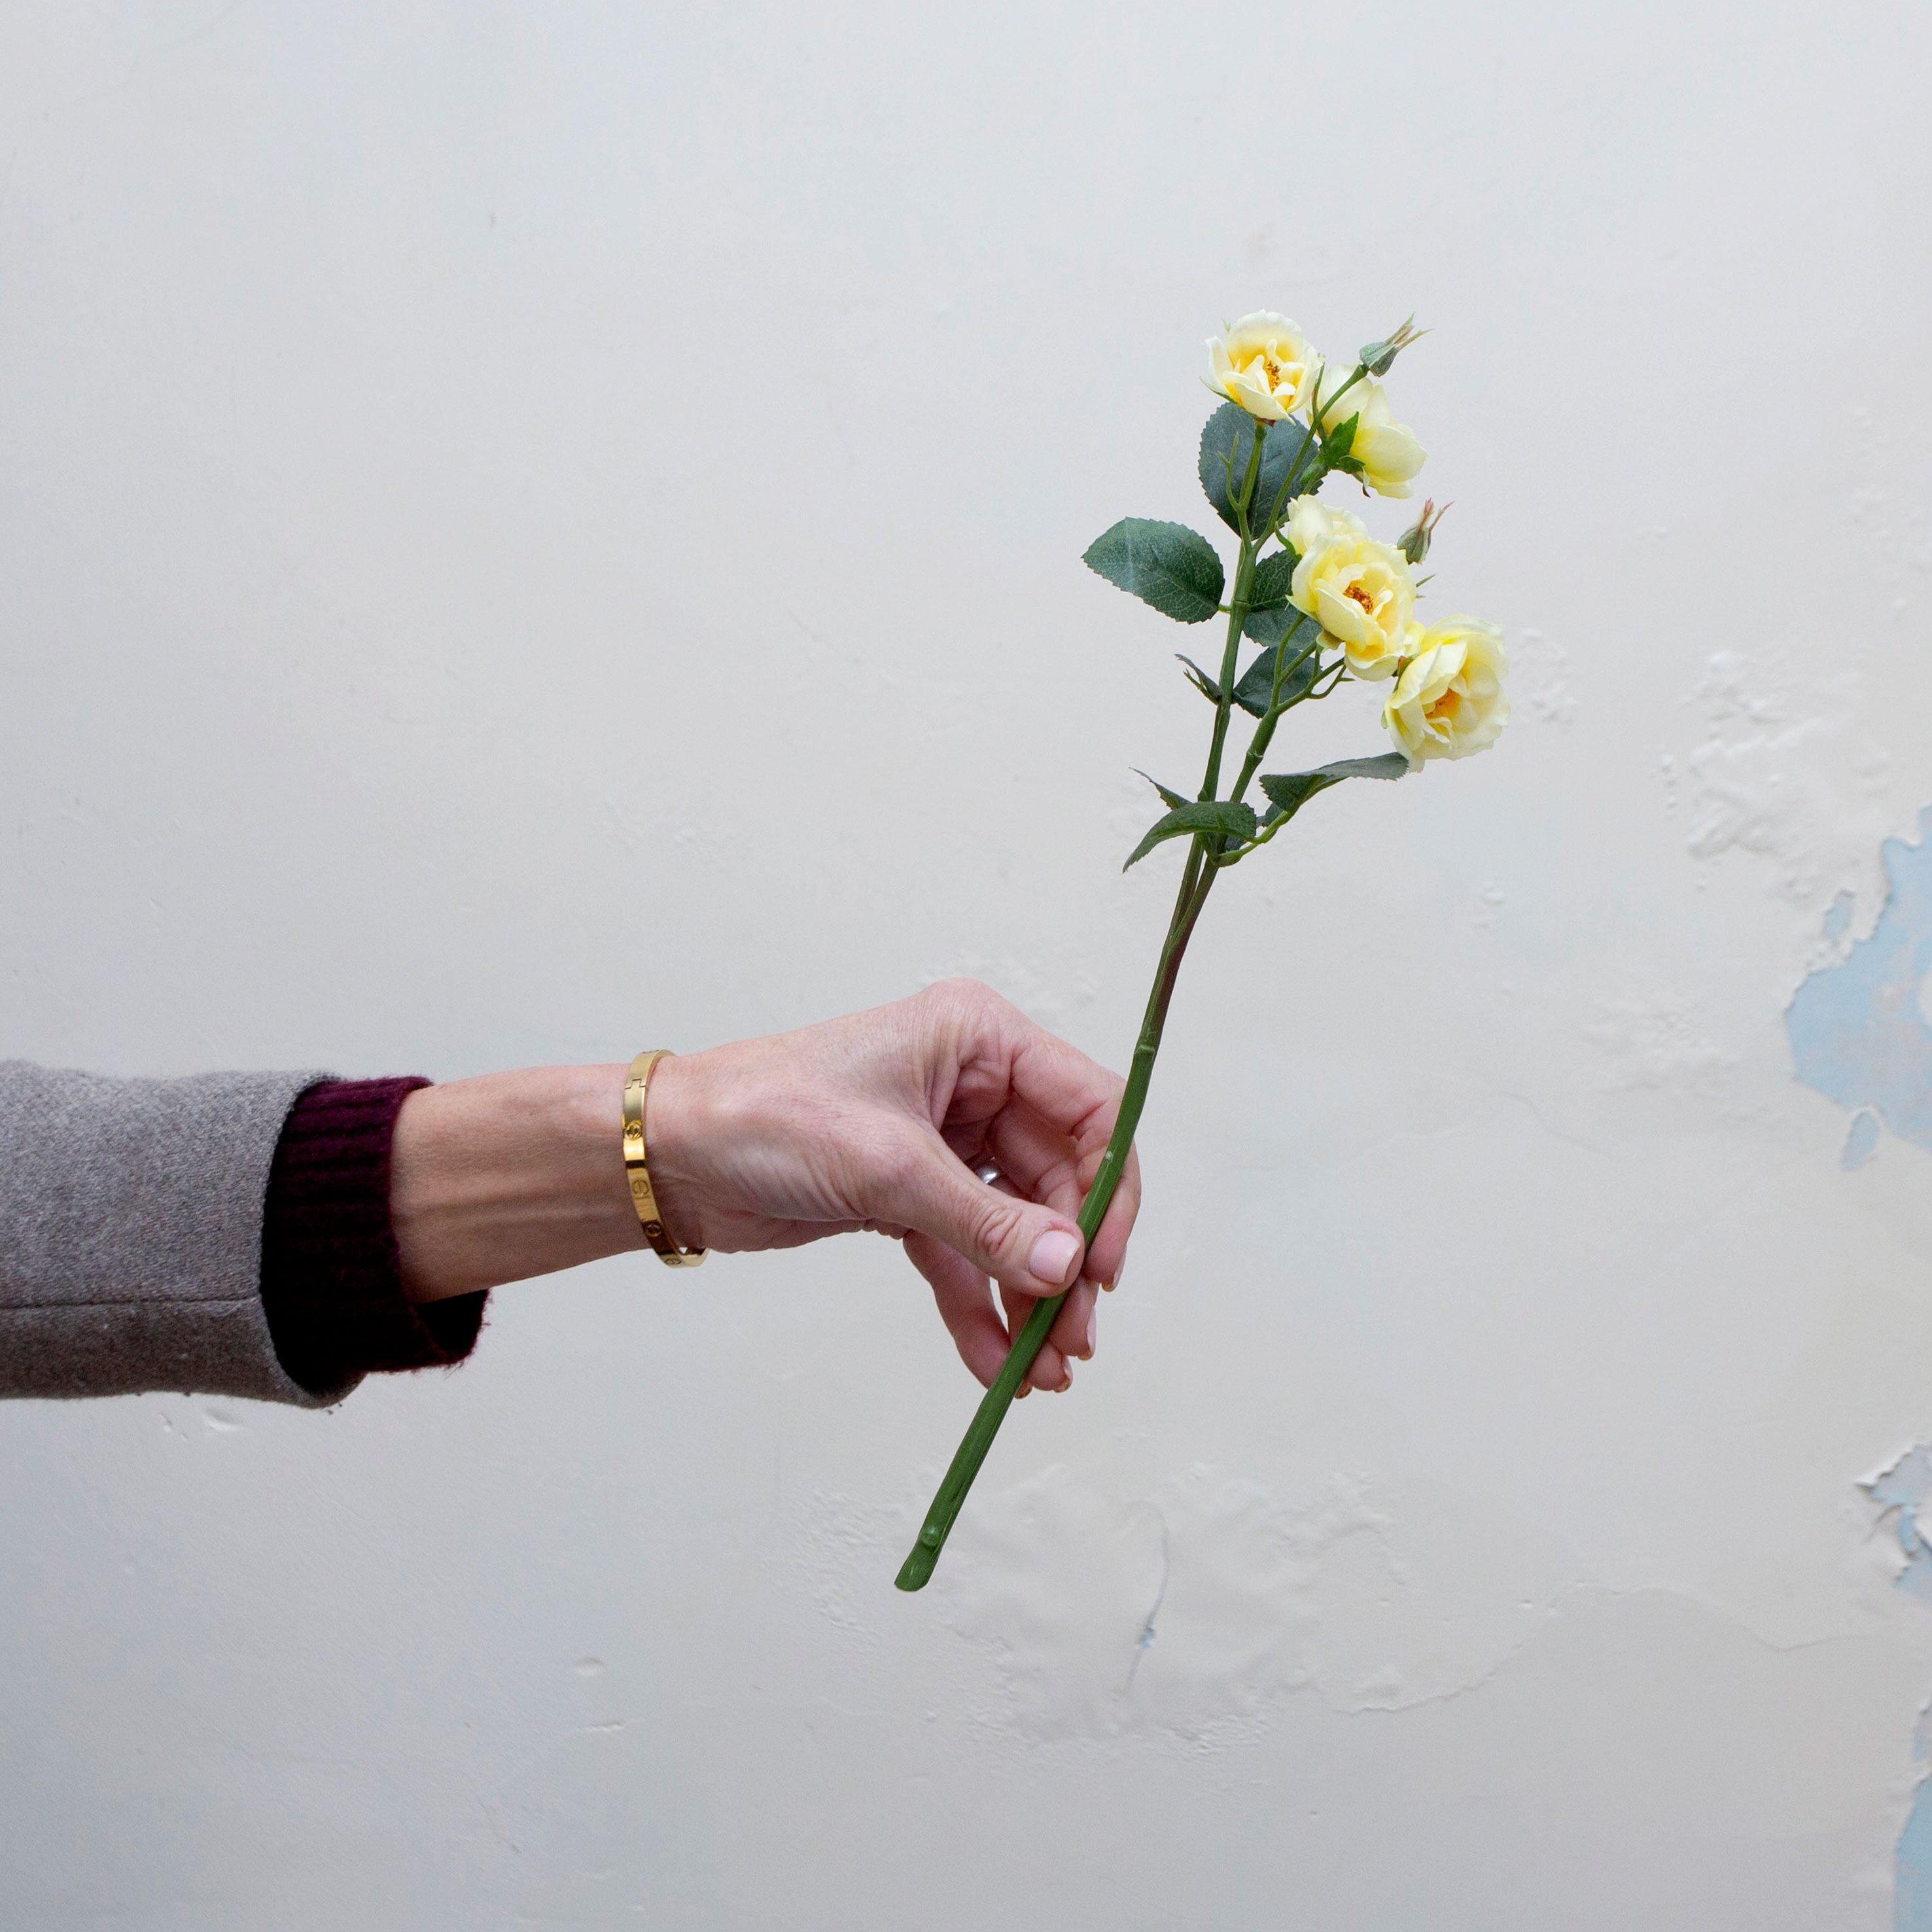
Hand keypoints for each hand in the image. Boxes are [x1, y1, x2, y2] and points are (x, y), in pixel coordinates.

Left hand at [646, 980, 1139, 1393]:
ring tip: (1040, 1370)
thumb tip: (1066, 1266)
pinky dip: (980, 1306)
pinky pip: (966, 1254)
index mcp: (978, 1039)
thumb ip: (985, 1221)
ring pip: (1016, 1226)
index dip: (1108, 1188)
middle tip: (1071, 1338)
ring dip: (1029, 1297)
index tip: (1101, 1265)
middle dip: (1066, 1263)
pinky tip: (992, 1362)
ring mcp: (944, 1143)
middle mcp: (972, 1084)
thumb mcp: (887, 1166)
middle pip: (1058, 1180)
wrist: (673, 1156)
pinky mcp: (910, 1194)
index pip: (1088, 1108)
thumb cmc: (764, 1115)